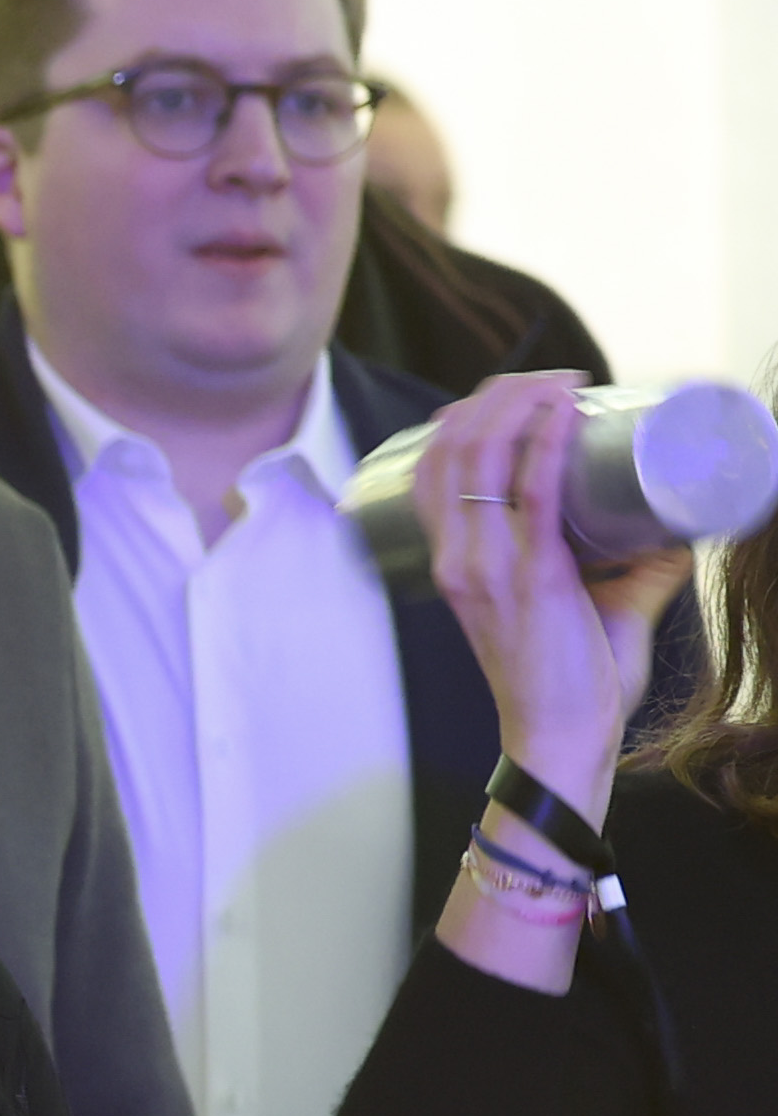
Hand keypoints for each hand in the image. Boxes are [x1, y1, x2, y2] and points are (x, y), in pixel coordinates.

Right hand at [412, 373, 690, 820]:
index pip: (436, 467)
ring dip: (522, 403)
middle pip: (456, 447)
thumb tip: (678, 532)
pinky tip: (564, 412)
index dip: (468, 415)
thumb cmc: (572, 680)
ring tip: (564, 382)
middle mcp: (458, 558)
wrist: (562, 737)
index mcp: (453, 561)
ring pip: (483, 458)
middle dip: (501, 395)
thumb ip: (634, 570)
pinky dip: (545, 444)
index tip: (520, 391)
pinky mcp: (530, 579)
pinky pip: (530, 496)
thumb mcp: (587, 608)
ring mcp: (486, 568)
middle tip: (556, 378)